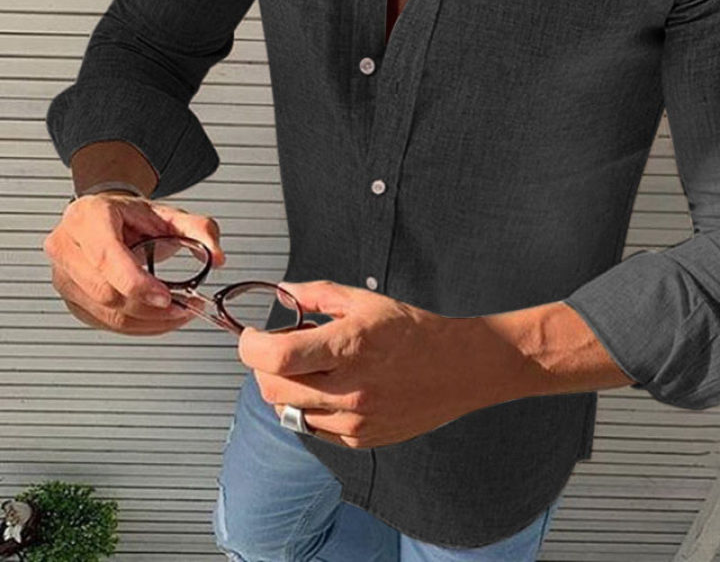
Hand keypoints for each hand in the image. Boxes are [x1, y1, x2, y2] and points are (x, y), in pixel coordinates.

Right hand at [43, 193, 223, 335]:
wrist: (108, 218)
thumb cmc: (132, 216)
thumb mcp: (170, 214)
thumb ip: (201, 229)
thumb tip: (217, 257)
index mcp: (88, 217)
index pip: (107, 257)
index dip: (137, 282)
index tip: (167, 297)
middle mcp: (67, 246)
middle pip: (106, 291)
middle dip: (149, 307)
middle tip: (184, 307)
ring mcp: (63, 275)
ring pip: (105, 312)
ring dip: (147, 321)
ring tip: (179, 313)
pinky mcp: (71, 298)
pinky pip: (104, 323)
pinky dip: (137, 326)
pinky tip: (159, 319)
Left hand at [238, 280, 480, 448]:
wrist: (457, 368)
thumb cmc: (415, 331)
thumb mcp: (366, 301)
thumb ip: (318, 295)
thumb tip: (284, 291)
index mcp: (348, 346)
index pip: (277, 357)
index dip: (251, 347)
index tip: (251, 338)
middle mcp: (348, 388)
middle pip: (272, 389)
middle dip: (264, 367)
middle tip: (279, 350)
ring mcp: (353, 418)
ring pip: (288, 412)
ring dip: (285, 390)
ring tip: (310, 369)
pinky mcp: (359, 438)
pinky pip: (314, 428)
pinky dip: (310, 408)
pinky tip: (332, 389)